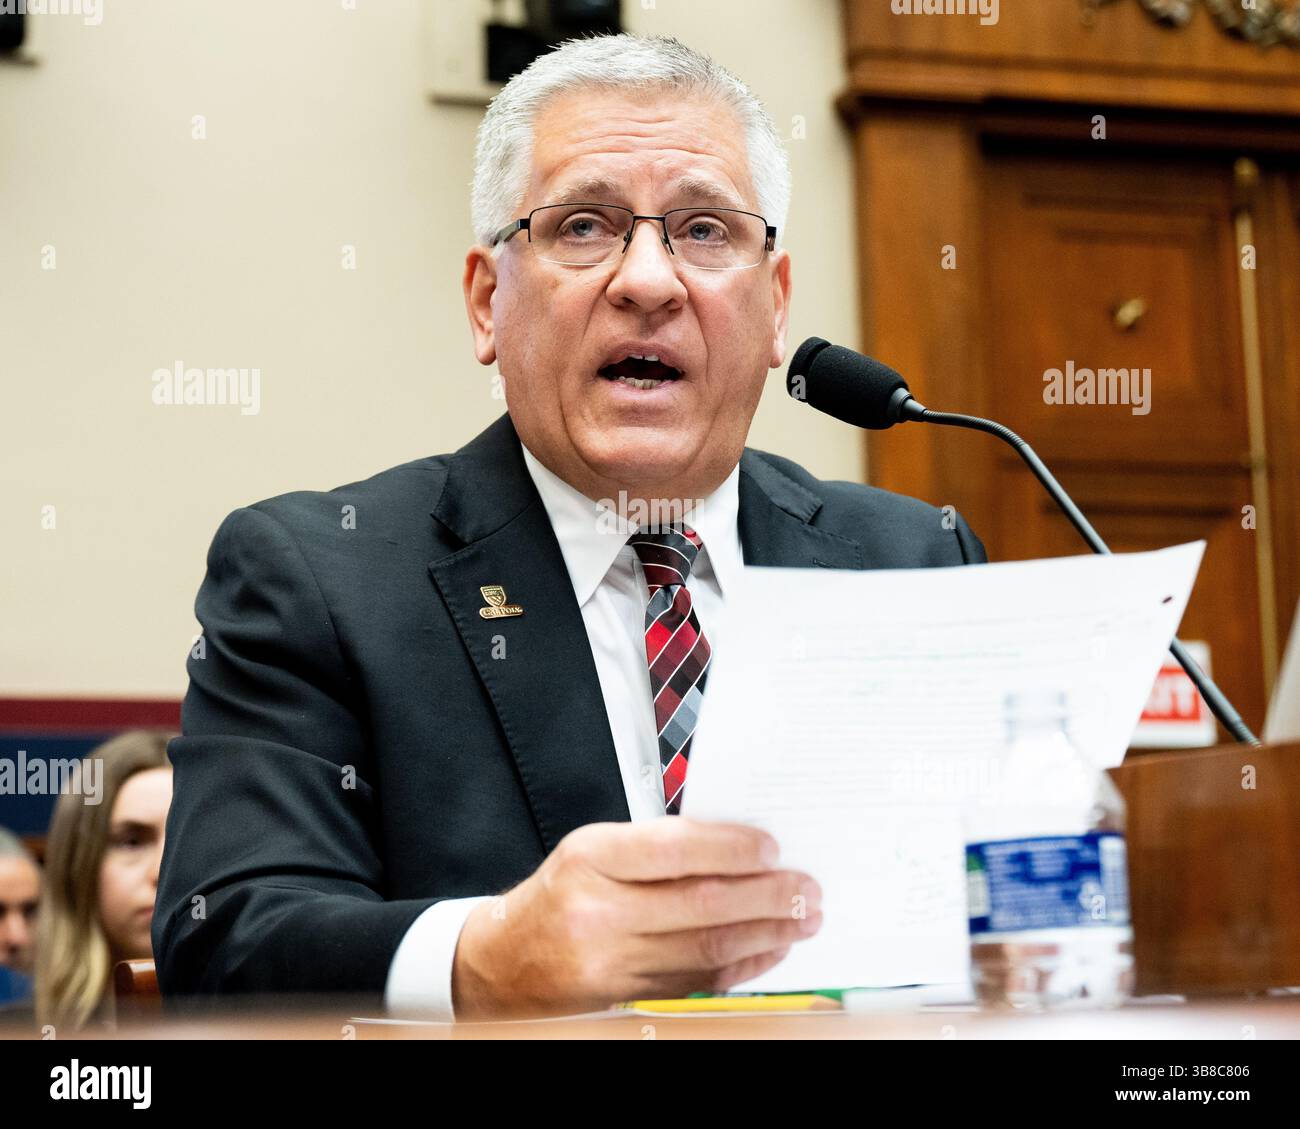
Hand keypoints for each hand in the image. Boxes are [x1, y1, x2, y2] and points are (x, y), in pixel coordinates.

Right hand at [451, 818, 821, 1019]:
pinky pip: (699, 981)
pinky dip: (742, 963)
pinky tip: (770, 948)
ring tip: (802, 919)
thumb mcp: (593, 849)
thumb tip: (738, 848)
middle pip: (700, 903)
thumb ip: (657, 846)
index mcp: (590, 859)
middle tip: (806, 888)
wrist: (505, 961)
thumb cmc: (559, 893)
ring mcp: (613, 961)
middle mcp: (599, 911)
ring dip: (766, 933)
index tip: (772, 848)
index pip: (673, 850)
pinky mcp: (628, 996)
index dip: (730, 848)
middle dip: (765, 895)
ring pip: (707, 947)